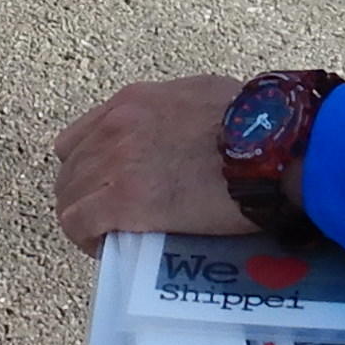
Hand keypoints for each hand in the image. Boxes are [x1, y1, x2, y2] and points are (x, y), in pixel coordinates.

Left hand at [50, 76, 266, 254]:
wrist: (274, 148)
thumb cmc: (257, 123)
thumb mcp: (205, 95)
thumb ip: (178, 111)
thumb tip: (184, 130)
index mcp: (134, 102)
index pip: (80, 138)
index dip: (89, 169)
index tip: (107, 188)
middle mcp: (116, 127)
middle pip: (71, 170)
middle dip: (86, 196)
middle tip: (109, 220)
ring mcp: (117, 163)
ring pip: (70, 197)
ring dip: (86, 220)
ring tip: (111, 238)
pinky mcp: (126, 201)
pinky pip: (80, 223)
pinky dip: (87, 239)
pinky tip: (106, 249)